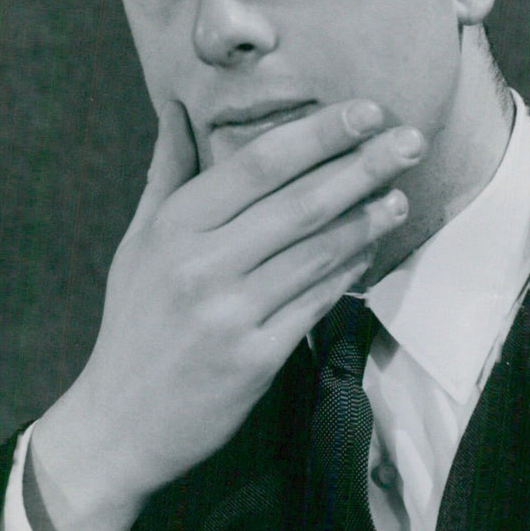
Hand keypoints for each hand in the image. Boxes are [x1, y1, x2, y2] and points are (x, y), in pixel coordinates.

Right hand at [28, 99, 424, 530]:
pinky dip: (350, 271)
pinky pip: (317, 302)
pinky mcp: (255, 359)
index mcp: (175, 226)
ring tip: (401, 194)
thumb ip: (168, 171)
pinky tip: (373, 248)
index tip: (365, 111)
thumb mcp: (138, 241)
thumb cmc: (133, 322)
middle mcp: (202, 264)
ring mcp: (230, 314)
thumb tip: (177, 106)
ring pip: (318, 252)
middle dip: (363, 166)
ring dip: (368, 219)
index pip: (258, 163)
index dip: (318, 133)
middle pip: (300, 203)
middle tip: (411, 140)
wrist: (118, 423)